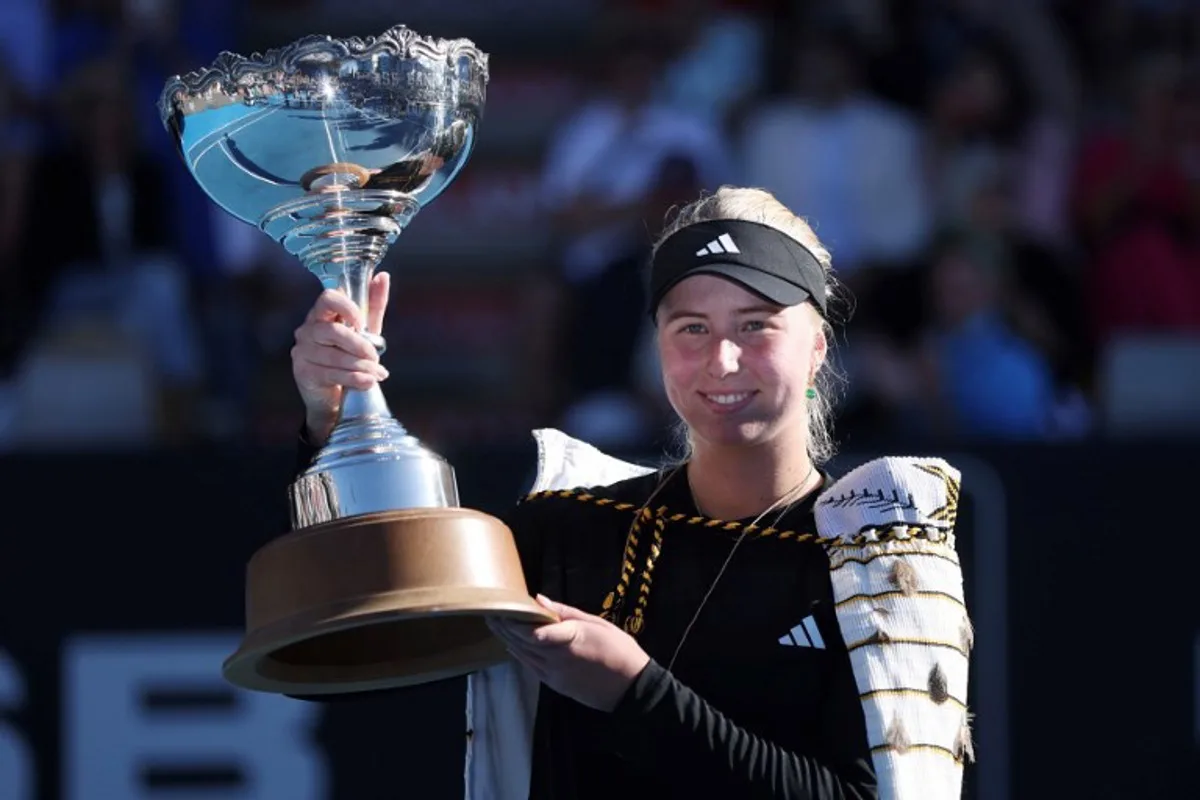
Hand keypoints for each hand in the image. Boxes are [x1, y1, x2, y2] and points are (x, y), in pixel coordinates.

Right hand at [291, 272, 390, 442]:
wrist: (336, 395)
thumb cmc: (350, 357)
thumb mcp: (366, 331)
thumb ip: (373, 305)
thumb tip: (382, 276)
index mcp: (321, 314)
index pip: (328, 298)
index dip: (347, 308)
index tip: (362, 324)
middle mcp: (307, 330)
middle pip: (333, 331)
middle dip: (359, 345)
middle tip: (376, 356)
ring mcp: (302, 351)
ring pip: (333, 355)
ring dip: (360, 365)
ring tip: (378, 373)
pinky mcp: (303, 372)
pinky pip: (331, 374)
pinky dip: (354, 378)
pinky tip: (368, 382)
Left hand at [487, 595, 650, 712]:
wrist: (631, 688)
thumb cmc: (619, 649)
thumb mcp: (596, 623)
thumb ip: (566, 612)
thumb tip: (539, 599)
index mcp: (569, 640)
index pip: (533, 632)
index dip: (514, 622)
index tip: (503, 607)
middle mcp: (556, 659)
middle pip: (521, 642)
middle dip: (504, 627)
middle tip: (490, 611)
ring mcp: (554, 675)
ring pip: (522, 655)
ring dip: (507, 639)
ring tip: (495, 624)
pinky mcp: (555, 685)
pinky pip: (530, 666)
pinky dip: (518, 654)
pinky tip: (511, 644)